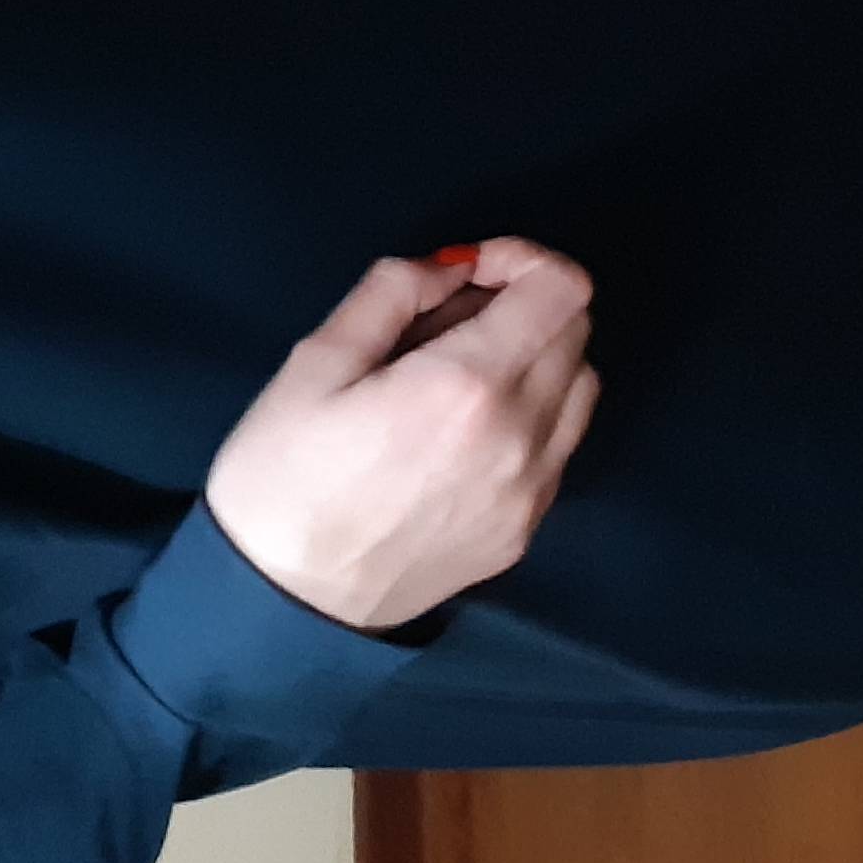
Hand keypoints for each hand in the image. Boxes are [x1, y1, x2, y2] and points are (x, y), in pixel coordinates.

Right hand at [203, 239, 599, 630]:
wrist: (285, 605)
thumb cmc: (282, 479)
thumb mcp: (315, 362)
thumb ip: (391, 292)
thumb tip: (449, 270)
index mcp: (467, 385)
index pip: (562, 289)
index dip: (522, 257)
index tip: (469, 271)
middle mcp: (521, 436)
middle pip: (577, 330)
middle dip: (524, 302)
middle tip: (449, 318)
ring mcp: (531, 491)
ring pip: (580, 387)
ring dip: (539, 357)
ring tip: (461, 372)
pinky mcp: (526, 530)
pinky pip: (560, 445)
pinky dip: (533, 413)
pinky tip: (465, 429)